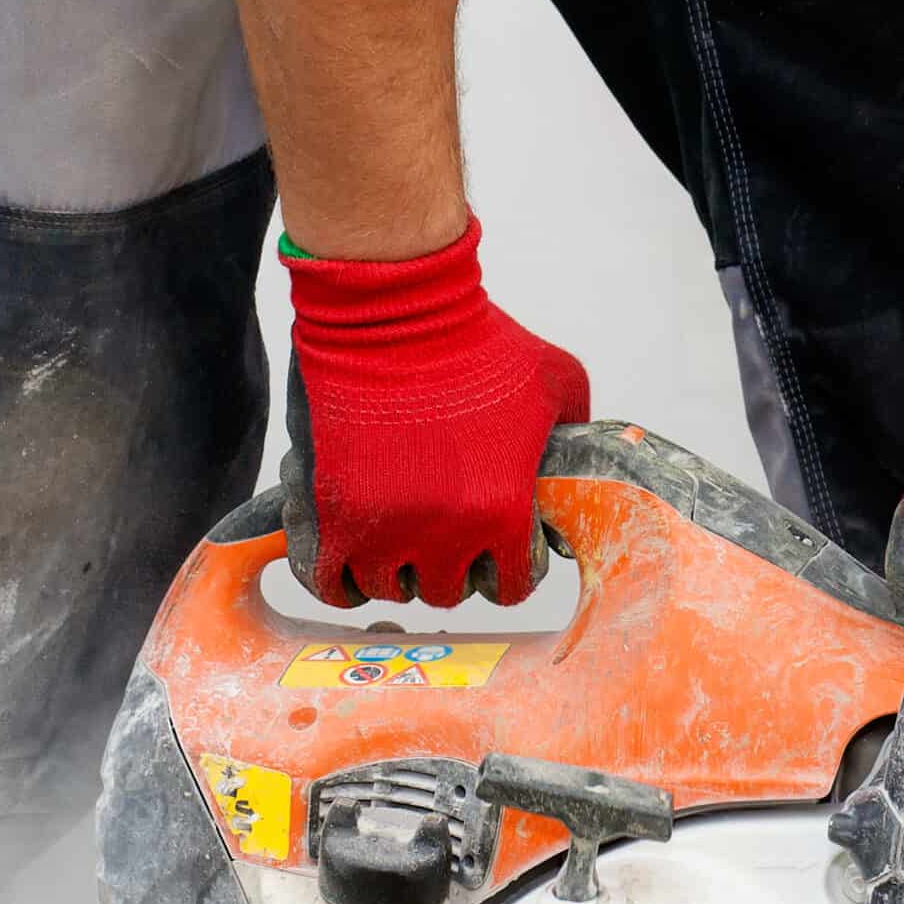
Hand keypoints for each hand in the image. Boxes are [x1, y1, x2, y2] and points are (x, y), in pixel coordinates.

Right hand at [280, 215, 588, 607]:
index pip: (511, 585)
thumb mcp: (556, 383)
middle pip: (446, 591)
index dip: (506, 569)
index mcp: (502, 510)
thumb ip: (572, 434)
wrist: (397, 312)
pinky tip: (353, 562)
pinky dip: (340, 581)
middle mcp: (442, 532)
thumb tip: (575, 472)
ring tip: (399, 542)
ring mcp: (381, 526)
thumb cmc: (479, 341)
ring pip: (390, 589)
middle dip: (451, 568)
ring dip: (398, 571)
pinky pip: (328, 580)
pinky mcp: (328, 511)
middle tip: (445, 539)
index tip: (495, 551)